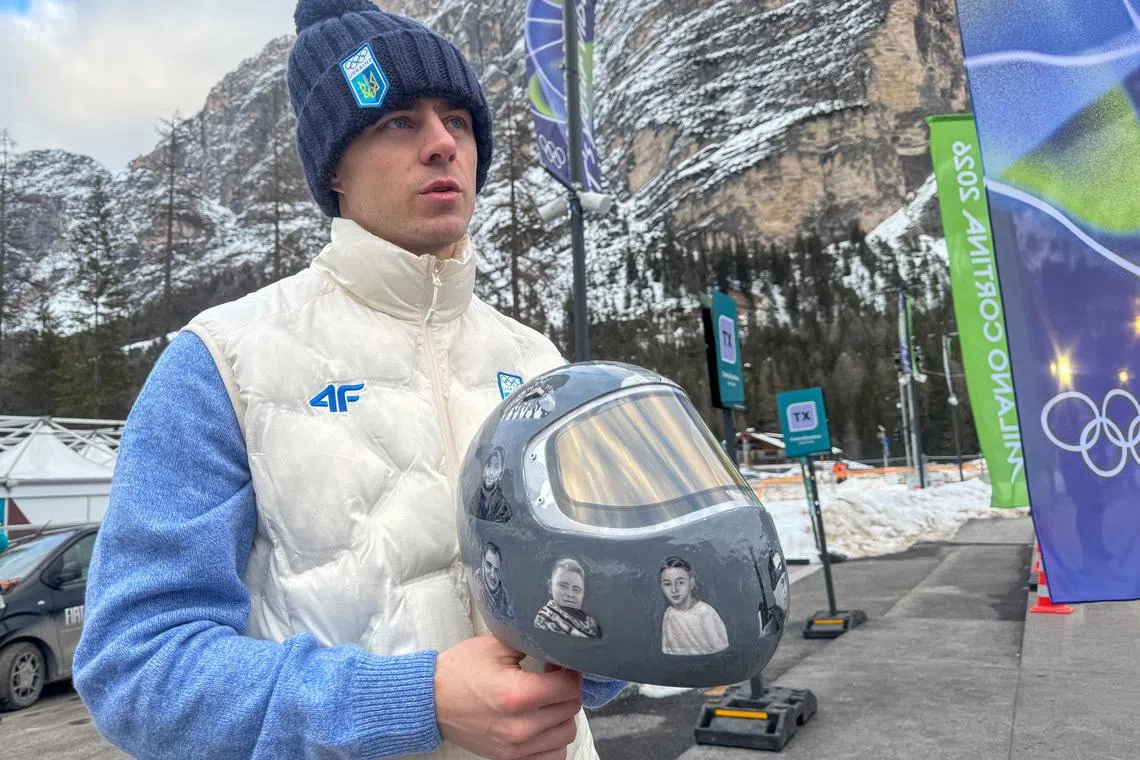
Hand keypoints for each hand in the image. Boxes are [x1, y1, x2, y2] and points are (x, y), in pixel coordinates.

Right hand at [435, 636, 581, 758]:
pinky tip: (543, 724)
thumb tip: (559, 649)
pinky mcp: (510, 759)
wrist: (431, 701)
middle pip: (570, 709)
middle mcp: (520, 727)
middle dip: (566, 689)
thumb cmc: (461, 671)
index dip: (570, 671)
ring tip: (548, 700)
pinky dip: (554, 740)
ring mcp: (516, 748)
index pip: (568, 687)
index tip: (561, 663)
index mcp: (518, 695)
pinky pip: (552, 756)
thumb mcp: (496, 646)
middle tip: (553, 677)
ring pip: (566, 734)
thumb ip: (532, 645)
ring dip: (563, 714)